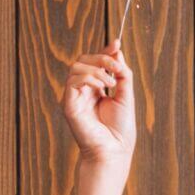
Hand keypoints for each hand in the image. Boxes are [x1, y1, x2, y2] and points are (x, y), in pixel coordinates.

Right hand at [60, 38, 135, 165]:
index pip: (95, 63)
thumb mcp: (126, 97)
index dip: (104, 52)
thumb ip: (122, 75)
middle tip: (116, 66)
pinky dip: (89, 78)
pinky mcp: (69, 105)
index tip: (117, 43)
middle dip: (101, 58)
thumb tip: (117, 51)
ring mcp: (74, 98)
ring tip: (111, 82)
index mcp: (95, 90)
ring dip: (96, 69)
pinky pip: (73, 81)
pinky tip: (103, 87)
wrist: (114, 151)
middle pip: (83, 61)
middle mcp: (82, 92)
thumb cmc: (120, 131)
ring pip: (76, 67)